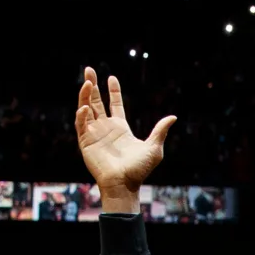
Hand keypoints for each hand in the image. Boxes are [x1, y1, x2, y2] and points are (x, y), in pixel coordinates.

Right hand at [73, 68, 171, 211]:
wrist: (124, 184)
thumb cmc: (139, 170)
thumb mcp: (154, 148)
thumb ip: (160, 131)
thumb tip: (173, 117)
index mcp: (121, 128)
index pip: (115, 104)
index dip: (113, 91)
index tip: (111, 77)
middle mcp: (106, 128)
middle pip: (97, 102)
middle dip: (93, 85)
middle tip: (89, 69)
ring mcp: (95, 134)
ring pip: (86, 108)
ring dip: (85, 95)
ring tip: (87, 82)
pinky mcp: (86, 142)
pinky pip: (81, 124)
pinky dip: (81, 114)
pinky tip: (85, 107)